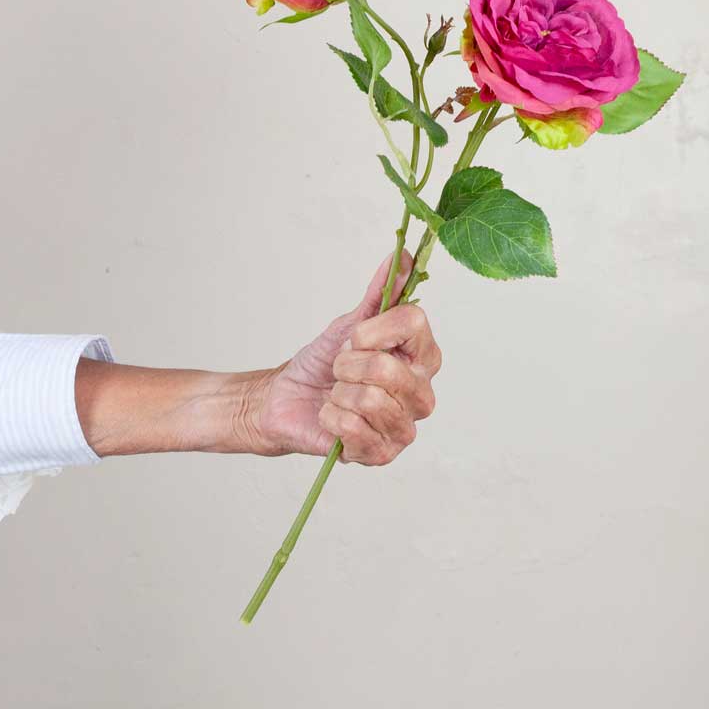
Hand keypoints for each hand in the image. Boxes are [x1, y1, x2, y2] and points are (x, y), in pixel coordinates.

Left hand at [251, 252, 441, 464]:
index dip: (374, 329)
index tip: (354, 337)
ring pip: (371, 400)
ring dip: (339, 393)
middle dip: (348, 365)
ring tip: (337, 394)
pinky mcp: (382, 454)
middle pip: (389, 368)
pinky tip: (332, 417)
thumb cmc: (321, 363)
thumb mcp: (350, 323)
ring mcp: (405, 427)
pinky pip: (354, 428)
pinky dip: (331, 417)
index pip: (415, 324)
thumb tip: (402, 254)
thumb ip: (382, 292)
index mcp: (422, 357)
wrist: (286, 399)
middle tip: (340, 370)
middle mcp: (422, 392)